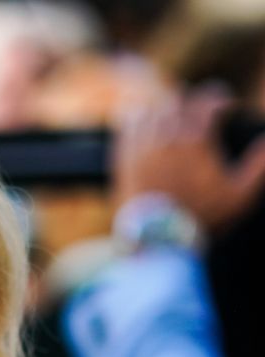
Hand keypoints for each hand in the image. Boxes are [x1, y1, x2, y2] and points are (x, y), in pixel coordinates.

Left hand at [113, 87, 264, 232]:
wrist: (157, 239)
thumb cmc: (202, 218)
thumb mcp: (241, 195)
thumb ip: (259, 165)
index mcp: (197, 140)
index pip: (208, 100)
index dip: (220, 98)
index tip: (227, 107)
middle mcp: (167, 137)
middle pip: (179, 102)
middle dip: (192, 103)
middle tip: (200, 112)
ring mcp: (142, 146)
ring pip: (152, 110)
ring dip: (166, 110)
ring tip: (175, 120)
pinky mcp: (123, 157)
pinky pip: (127, 124)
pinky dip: (139, 118)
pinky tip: (146, 125)